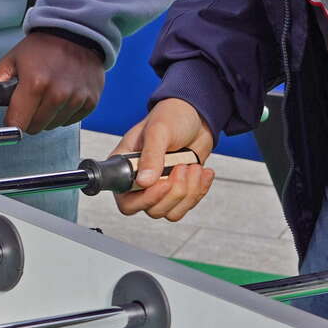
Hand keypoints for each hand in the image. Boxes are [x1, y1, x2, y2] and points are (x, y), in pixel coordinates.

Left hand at [0, 31, 105, 133]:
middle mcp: (58, 93)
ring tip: (49, 92)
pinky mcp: (90, 101)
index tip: (12, 115)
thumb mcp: (11, 62)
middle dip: (29, 117)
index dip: (12, 121)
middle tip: (31, 99)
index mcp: (34, 83)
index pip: (18, 123)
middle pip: (36, 127)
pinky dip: (65, 112)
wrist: (76, 33)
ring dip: (48, 115)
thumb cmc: (41, 48)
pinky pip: (71, 120)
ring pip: (53, 125)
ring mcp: (76, 98)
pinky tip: (64, 94)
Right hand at [113, 99, 215, 219]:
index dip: (144, 199)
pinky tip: (201, 172)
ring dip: (188, 192)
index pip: (125, 201)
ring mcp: (160, 187)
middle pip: (152, 210)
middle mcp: (140, 181)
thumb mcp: (159, 131)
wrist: (196, 116)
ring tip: (192, 167)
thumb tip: (144, 182)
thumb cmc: (171, 116)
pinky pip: (186, 206)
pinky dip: (198, 191)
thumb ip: (151, 156)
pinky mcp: (179, 189)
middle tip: (182, 167)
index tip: (162, 183)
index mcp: (126, 167)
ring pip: (170, 211)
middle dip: (173, 192)